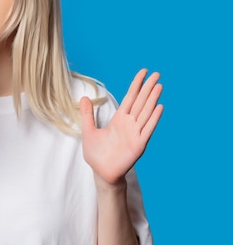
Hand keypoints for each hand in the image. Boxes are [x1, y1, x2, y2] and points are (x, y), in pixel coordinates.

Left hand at [80, 69, 163, 185]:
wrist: (101, 172)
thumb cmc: (96, 154)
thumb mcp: (88, 130)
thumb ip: (87, 114)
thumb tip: (84, 97)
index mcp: (119, 120)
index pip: (130, 98)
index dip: (136, 85)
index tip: (144, 72)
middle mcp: (129, 124)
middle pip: (140, 102)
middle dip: (148, 88)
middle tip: (157, 74)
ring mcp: (135, 133)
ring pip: (146, 113)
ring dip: (153, 100)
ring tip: (159, 86)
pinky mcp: (138, 144)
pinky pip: (147, 129)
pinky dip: (153, 118)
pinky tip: (159, 107)